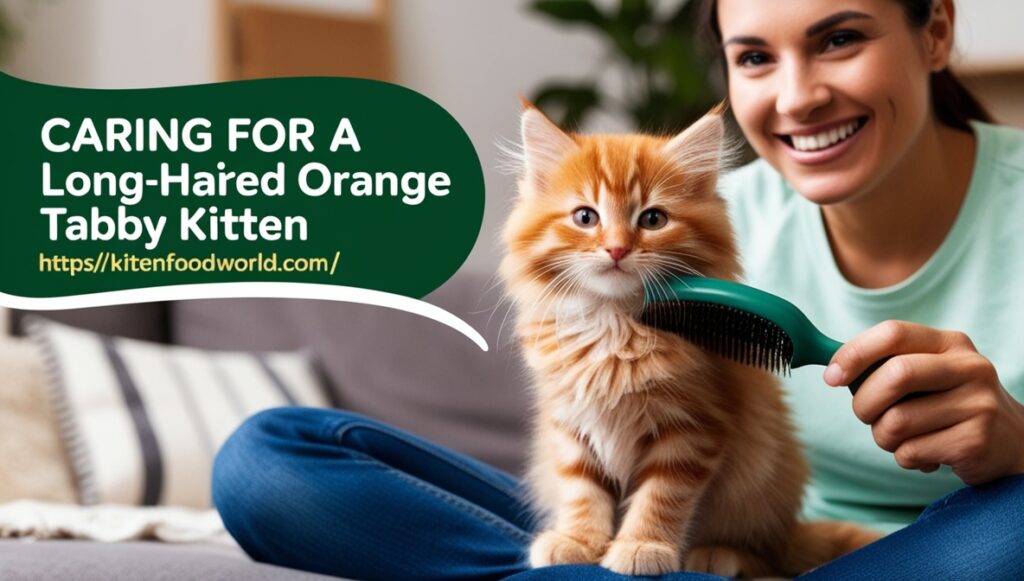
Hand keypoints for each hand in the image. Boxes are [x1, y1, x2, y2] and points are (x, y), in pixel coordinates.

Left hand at [824, 320, 1023, 484]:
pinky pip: (910, 451)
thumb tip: (830, 369)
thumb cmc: (946, 405)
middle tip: (866, 415)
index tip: (832, 377)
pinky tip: (926, 454)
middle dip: (865, 403)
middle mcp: (969, 367)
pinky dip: (905, 457)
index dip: (853, 354)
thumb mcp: (925, 373)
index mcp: (949, 343)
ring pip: (897, 421)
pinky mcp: (977, 441)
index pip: (893, 333)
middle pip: (895, 376)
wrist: (1010, 443)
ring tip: (903, 438)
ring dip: (883, 437)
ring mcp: (978, 404)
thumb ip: (884, 365)